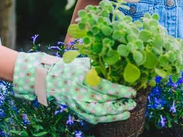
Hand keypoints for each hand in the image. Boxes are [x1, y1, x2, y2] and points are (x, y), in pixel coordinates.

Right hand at [13, 52, 135, 123]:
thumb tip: (122, 65)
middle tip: (133, 103)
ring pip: (98, 113)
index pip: (104, 86)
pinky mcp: (75, 110)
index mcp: (81, 77)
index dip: (120, 91)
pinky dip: (104, 119)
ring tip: (127, 112)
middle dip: (120, 104)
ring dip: (115, 114)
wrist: (50, 78)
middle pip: (103, 102)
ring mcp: (76, 103)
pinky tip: (115, 116)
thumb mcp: (85, 62)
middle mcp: (78, 92)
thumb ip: (100, 66)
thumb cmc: (71, 66)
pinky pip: (91, 118)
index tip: (132, 91)